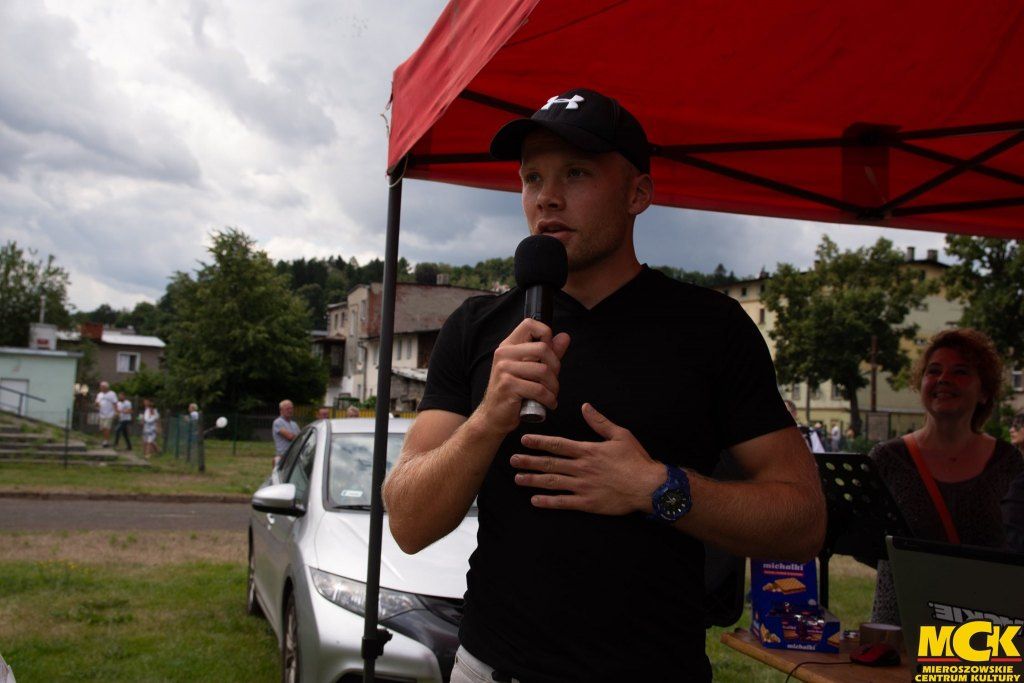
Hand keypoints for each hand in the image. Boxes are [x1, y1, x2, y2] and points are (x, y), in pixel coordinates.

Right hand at [475, 318, 569, 435]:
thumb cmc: (513, 392)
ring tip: (552, 395)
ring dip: (554, 386)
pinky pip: (539, 390)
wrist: (494, 416)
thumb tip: (565, 337)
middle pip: (543, 348)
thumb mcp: (530, 369)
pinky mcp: (508, 386)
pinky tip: (549, 404)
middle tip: (553, 381)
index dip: (546, 334)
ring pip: (543, 371)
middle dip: (556, 367)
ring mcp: (504, 369)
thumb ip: (548, 353)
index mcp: (508, 346)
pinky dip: (549, 399)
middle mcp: (504, 354)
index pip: (530, 324)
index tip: (549, 353)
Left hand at [510, 403, 664, 514]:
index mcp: (588, 450)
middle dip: (529, 461)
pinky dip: (548, 502)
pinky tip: (535, 501)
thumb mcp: (620, 435)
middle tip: (512, 460)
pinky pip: (563, 503)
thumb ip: (600, 422)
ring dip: (533, 480)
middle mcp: (581, 468)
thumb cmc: (636, 460)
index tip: (524, 440)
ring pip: (552, 482)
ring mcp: (583, 486)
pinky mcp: (587, 503)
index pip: (558, 445)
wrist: (649, 486)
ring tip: (518, 478)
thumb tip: (585, 407)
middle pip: (550, 463)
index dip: (539, 442)